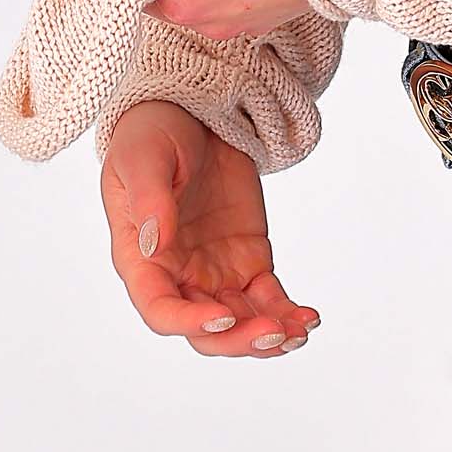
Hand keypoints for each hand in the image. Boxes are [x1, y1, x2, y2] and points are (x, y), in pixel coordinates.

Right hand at [103, 99, 318, 358]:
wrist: (192, 111)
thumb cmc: (152, 134)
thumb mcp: (144, 158)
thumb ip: (149, 200)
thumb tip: (156, 242)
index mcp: (142, 259)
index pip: (160, 308)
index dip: (188, 323)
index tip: (223, 318)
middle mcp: (178, 276)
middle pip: (205, 330)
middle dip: (239, 339)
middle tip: (274, 331)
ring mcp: (215, 272)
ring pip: (241, 323)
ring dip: (270, 334)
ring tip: (301, 330)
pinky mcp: (248, 261)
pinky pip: (268, 299)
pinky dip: (288, 313)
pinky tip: (309, 317)